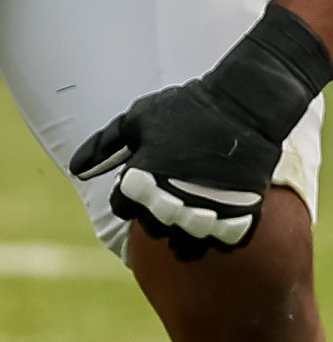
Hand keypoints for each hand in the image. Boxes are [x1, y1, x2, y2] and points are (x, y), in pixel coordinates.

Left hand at [69, 4, 332, 259]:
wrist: (246, 101)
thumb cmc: (190, 106)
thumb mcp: (139, 117)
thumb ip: (105, 145)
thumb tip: (77, 169)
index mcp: (139, 182)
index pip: (122, 207)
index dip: (131, 194)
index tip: (148, 178)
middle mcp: (168, 202)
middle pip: (153, 227)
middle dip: (159, 212)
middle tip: (174, 191)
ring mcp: (205, 209)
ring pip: (187, 240)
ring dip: (188, 229)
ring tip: (196, 211)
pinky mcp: (239, 210)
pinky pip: (227, 237)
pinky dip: (223, 232)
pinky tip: (222, 217)